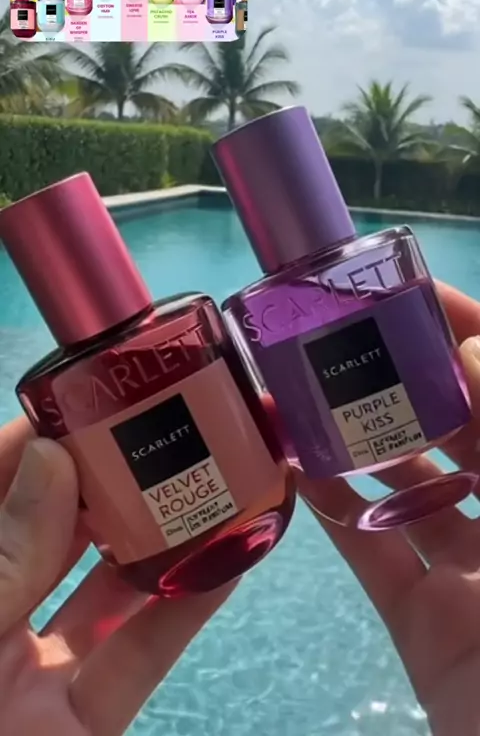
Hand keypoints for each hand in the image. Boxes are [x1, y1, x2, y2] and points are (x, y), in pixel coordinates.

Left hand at [0, 422, 235, 735]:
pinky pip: (138, 661)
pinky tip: (227, 562)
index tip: (85, 400)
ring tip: (205, 478)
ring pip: (105, 593)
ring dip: (157, 540)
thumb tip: (51, 456)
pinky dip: (183, 614)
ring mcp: (36, 674)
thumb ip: (4, 557)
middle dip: (105, 479)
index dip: (32, 443)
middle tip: (160, 428)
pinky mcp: (85, 723)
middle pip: (53, 534)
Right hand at [296, 282, 479, 734]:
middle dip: (403, 380)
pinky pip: (373, 558)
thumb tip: (473, 348)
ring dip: (361, 443)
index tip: (413, 294)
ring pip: (411, 490)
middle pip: (460, 430)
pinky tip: (298, 469)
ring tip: (306, 392)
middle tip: (339, 336)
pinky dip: (336, 515)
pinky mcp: (425, 625)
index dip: (468, 335)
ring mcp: (474, 575)